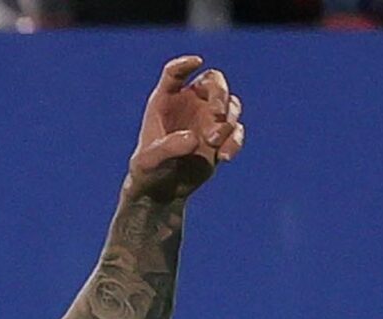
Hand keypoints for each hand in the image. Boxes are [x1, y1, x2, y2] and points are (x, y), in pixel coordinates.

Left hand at [126, 56, 243, 203]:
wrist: (159, 193)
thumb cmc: (146, 172)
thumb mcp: (148, 161)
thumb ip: (167, 147)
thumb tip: (194, 138)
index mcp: (165, 100)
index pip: (174, 73)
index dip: (185, 64)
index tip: (196, 62)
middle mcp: (190, 104)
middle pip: (214, 82)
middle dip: (220, 94)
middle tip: (217, 114)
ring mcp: (208, 119)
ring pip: (231, 105)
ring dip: (227, 122)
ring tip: (212, 143)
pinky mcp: (221, 138)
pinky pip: (236, 131)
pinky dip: (235, 141)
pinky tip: (226, 157)